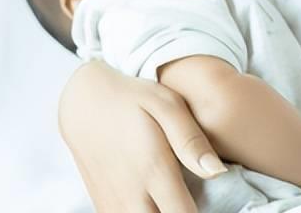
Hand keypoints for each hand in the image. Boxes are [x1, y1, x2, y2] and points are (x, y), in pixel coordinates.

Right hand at [58, 60, 226, 212]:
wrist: (83, 102)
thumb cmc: (133, 99)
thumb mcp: (167, 105)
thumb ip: (191, 140)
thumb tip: (217, 172)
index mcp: (153, 169)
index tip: (213, 207)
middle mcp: (131, 193)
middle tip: (188, 202)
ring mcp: (113, 202)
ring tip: (173, 202)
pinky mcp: (102, 204)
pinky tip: (154, 204)